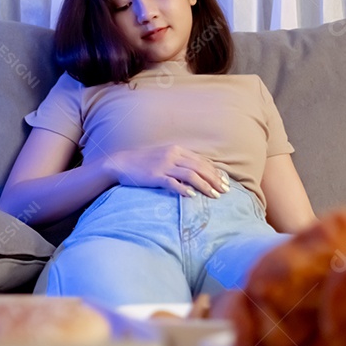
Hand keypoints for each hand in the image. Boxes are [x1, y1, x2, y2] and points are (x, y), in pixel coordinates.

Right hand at [100, 145, 230, 197]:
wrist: (121, 163)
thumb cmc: (143, 162)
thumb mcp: (164, 157)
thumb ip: (180, 162)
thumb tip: (197, 173)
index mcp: (177, 150)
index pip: (202, 161)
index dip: (215, 171)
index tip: (225, 181)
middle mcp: (173, 155)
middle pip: (200, 167)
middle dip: (214, 179)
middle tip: (225, 191)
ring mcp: (164, 165)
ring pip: (191, 175)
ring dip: (205, 185)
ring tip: (214, 195)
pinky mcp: (155, 176)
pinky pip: (173, 182)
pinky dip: (184, 189)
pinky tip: (192, 196)